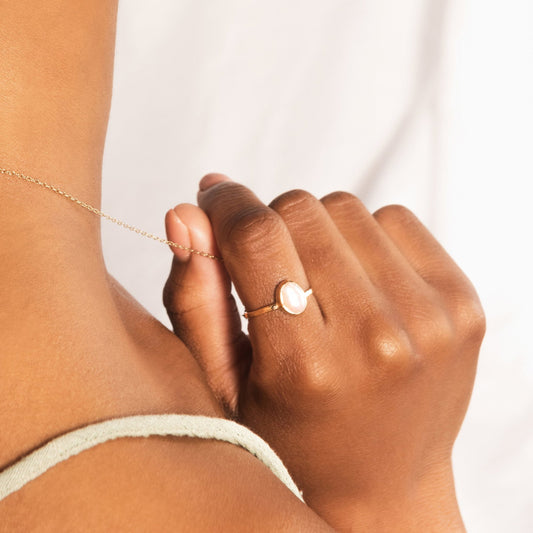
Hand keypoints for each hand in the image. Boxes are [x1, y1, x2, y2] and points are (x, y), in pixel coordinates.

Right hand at [163, 174, 484, 530]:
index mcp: (305, 366)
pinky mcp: (463, 302)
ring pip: (346, 208)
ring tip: (317, 287)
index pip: (257, 235)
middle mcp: (376, 339)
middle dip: (270, 224)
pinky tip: (357, 284)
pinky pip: (395, 219)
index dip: (224, 203)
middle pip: (301, 210)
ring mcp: (430, 318)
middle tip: (271, 270)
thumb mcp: (224, 384)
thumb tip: (186, 211)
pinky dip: (364, 236)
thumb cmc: (291, 437)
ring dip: (318, 232)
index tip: (212, 196)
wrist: (383, 481)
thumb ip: (196, 296)